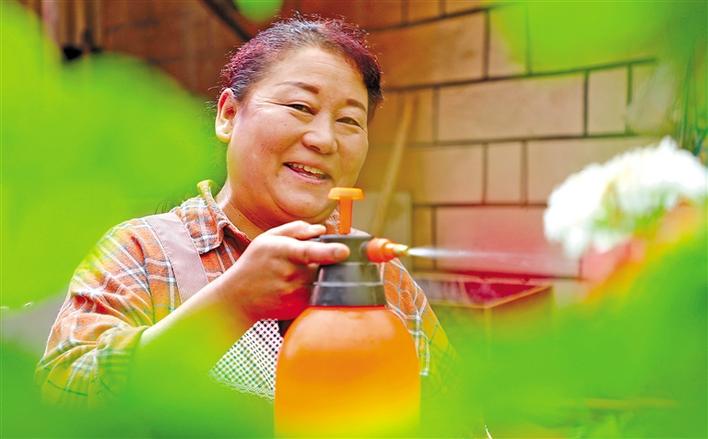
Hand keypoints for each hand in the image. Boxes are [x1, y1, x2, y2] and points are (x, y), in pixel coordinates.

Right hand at [221, 221, 348, 321]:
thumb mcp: (268, 239)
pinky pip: (317, 294)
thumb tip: (322, 230)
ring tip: (300, 273)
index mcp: (283, 252)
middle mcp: (290, 274)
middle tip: (314, 259)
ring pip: (322, 280)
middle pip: (323, 265)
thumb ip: (296, 229)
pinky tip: (297, 286)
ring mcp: (295, 293)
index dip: (329, 252)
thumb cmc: (254, 263)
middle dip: (328, 260)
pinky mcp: (298, 306)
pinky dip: (315, 287)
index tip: (344, 252)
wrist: (238, 297)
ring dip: (320, 274)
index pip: (309, 252)